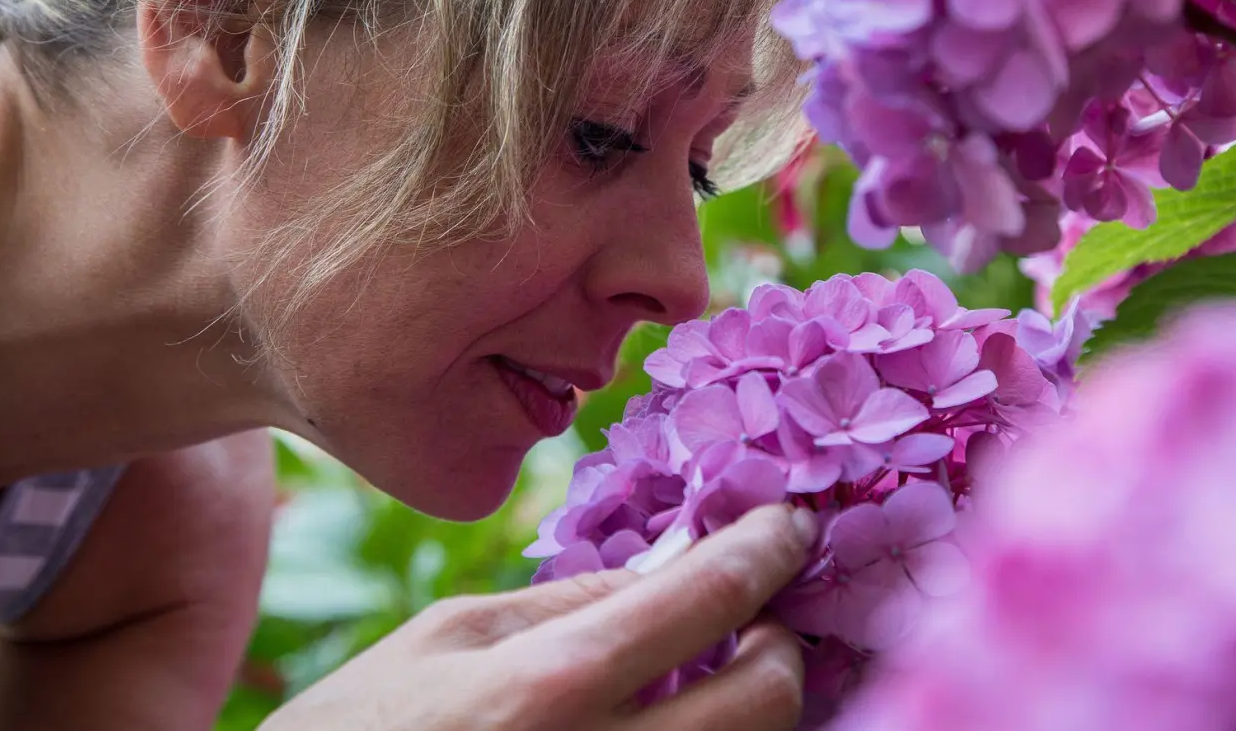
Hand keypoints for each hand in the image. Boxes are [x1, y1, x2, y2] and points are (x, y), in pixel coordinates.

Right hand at [259, 504, 819, 730]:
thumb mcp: (444, 638)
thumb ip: (568, 599)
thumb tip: (673, 564)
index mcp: (551, 686)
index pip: (709, 598)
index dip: (767, 549)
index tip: (792, 524)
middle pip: (769, 698)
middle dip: (781, 645)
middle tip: (758, 616)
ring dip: (755, 703)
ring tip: (717, 669)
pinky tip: (679, 717)